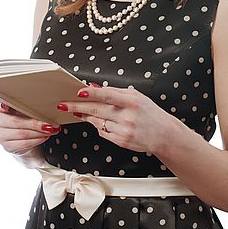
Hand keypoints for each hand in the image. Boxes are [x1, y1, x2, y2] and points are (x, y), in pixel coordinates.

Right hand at [0, 100, 58, 161]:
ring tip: (50, 130)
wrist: (22, 138)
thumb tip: (45, 105)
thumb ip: (27, 105)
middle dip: (34, 123)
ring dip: (39, 132)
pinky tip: (44, 136)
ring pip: (21, 134)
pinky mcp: (7, 146)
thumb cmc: (23, 118)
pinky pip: (24, 143)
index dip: (3, 106)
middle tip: (49, 124)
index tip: (6, 106)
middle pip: (16, 122)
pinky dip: (36, 140)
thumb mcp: (23, 109)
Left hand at [56, 84, 173, 154]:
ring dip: (85, 116)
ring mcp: (123, 130)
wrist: (163, 134)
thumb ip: (115, 92)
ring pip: (97, 122)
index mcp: (132, 101)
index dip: (91, 94)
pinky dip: (98, 126)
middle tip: (63, 104)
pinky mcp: (121, 141)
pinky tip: (99, 122)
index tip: (78, 92)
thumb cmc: (150, 113)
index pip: (107, 96)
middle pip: (96, 110)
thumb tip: (94, 87)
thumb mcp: (136, 96)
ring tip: (78, 112)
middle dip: (77, 107)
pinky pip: (103, 132)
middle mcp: (127, 116)